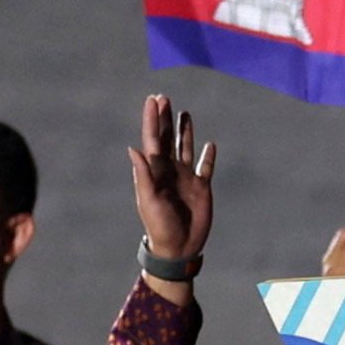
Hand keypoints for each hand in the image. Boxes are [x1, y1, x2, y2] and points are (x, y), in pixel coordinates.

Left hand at [128, 96, 213, 270]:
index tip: (152, 100)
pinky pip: (205, 167)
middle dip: (164, 119)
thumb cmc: (159, 225)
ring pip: (185, 148)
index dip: (152, 119)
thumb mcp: (149, 199)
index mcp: (155, 171)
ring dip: (184, 131)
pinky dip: (208, 156)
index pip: (153, 139)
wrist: (178, 246)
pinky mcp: (201, 187)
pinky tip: (210, 145)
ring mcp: (186, 178)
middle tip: (163, 97)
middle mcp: (170, 170)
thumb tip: (134, 149)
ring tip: (183, 113)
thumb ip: (143, 174)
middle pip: (166, 138)